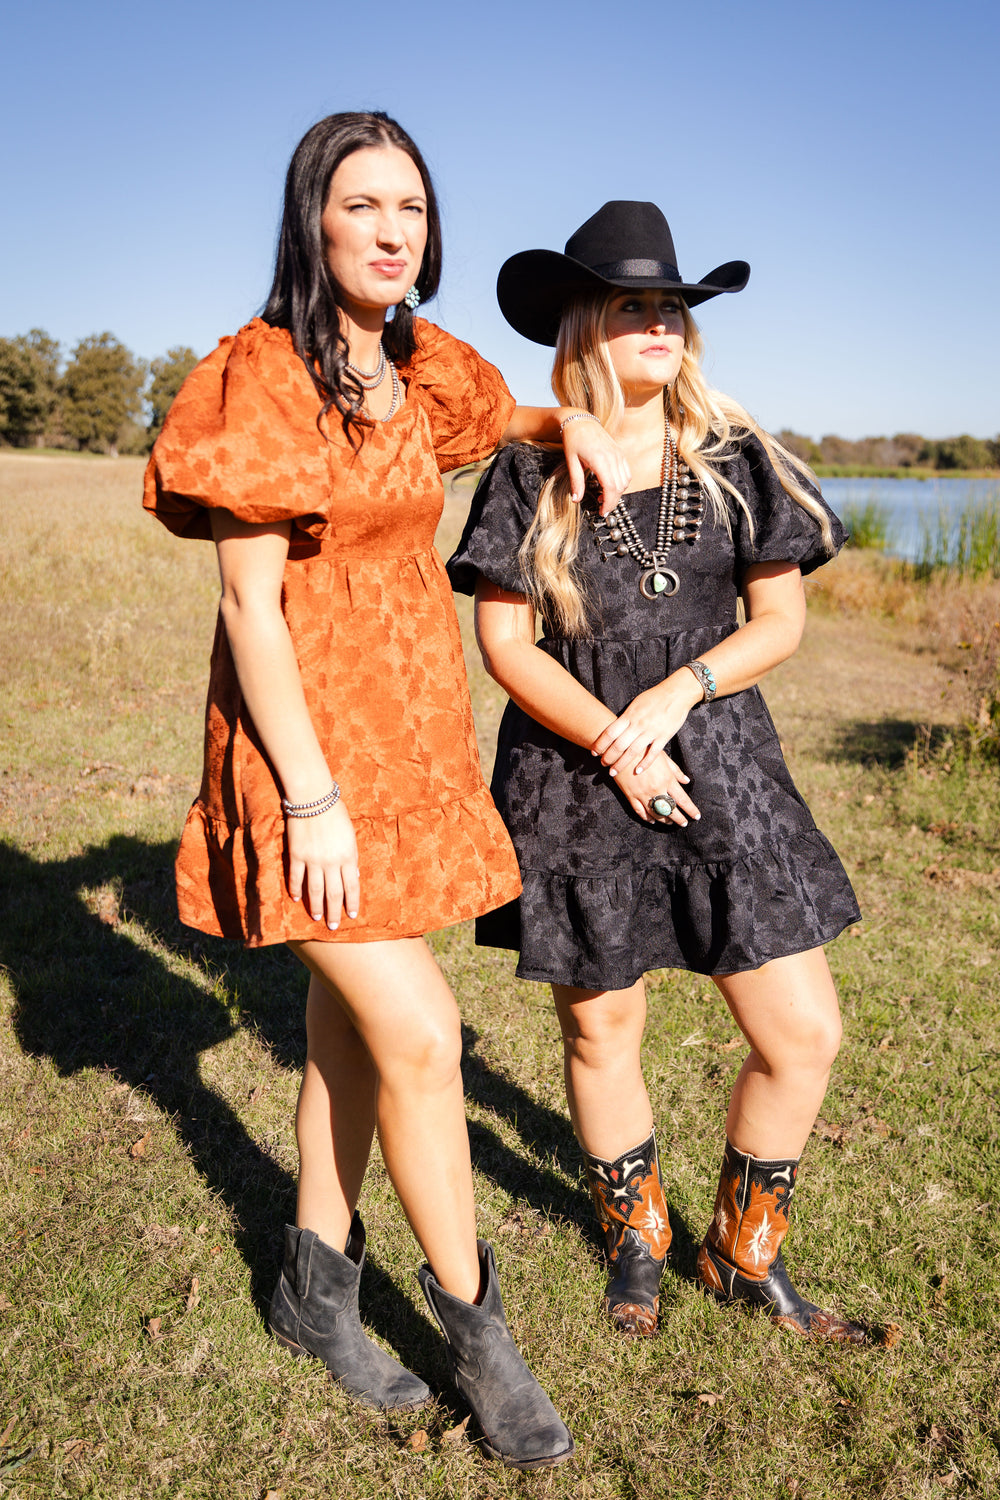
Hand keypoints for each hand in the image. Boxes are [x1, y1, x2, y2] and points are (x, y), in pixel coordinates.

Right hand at [286, 801, 360, 929]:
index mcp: (348, 856)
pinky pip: (296, 877)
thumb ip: (351, 855)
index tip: (352, 915)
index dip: (352, 902)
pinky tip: (296, 899)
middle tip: (333, 926)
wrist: (313, 797)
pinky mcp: (296, 855)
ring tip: (317, 917)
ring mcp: (312, 859)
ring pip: (315, 890)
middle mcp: (331, 862)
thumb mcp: (350, 834)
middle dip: (334, 912)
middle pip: (333, 893)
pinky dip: (296, 889)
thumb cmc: (335, 812)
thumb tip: (352, 875)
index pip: (351, 886)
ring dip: (316, 906)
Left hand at [560, 416, 630, 515]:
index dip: (609, 503)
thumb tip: (576, 500)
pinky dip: (621, 483)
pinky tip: (610, 486)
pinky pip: (627, 473)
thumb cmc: (573, 440)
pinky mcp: (620, 453)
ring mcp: (618, 454)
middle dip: (613, 501)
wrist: (581, 421)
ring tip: (604, 497)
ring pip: (625, 481)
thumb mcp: (571, 462)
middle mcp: (612, 457)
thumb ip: (576, 482)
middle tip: (602, 508)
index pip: (611, 487)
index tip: (602, 512)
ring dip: (617, 493)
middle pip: (620, 487)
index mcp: (600, 460)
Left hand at [591, 673, 701, 775]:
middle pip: (618, 745)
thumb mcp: (636, 704)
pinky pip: (653, 753)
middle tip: (602, 764)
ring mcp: (651, 731)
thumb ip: (626, 717)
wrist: (676, 693)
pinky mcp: (664, 736)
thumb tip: (615, 727)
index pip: (610, 732)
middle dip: (608, 757)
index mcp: (629, 715)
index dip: (600, 744)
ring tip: (613, 772)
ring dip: (621, 763)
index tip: (594, 752)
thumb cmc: (654, 697)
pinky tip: (637, 771)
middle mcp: (638, 724)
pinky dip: (644, 763)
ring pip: (632, 751)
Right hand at [609, 749, 698, 826]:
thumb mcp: (663, 757)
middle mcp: (656, 789)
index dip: (691, 810)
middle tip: (684, 823)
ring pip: (656, 813)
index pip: (682, 799)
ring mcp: (642, 794)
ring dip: (664, 820)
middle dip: (679, 819)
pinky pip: (640, 811)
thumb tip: (686, 781)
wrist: (622, 750)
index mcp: (667, 779)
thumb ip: (675, 771)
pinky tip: (652, 820)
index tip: (696, 816)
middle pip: (670, 810)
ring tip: (670, 822)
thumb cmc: (644, 750)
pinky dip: (647, 818)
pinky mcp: (631, 796)